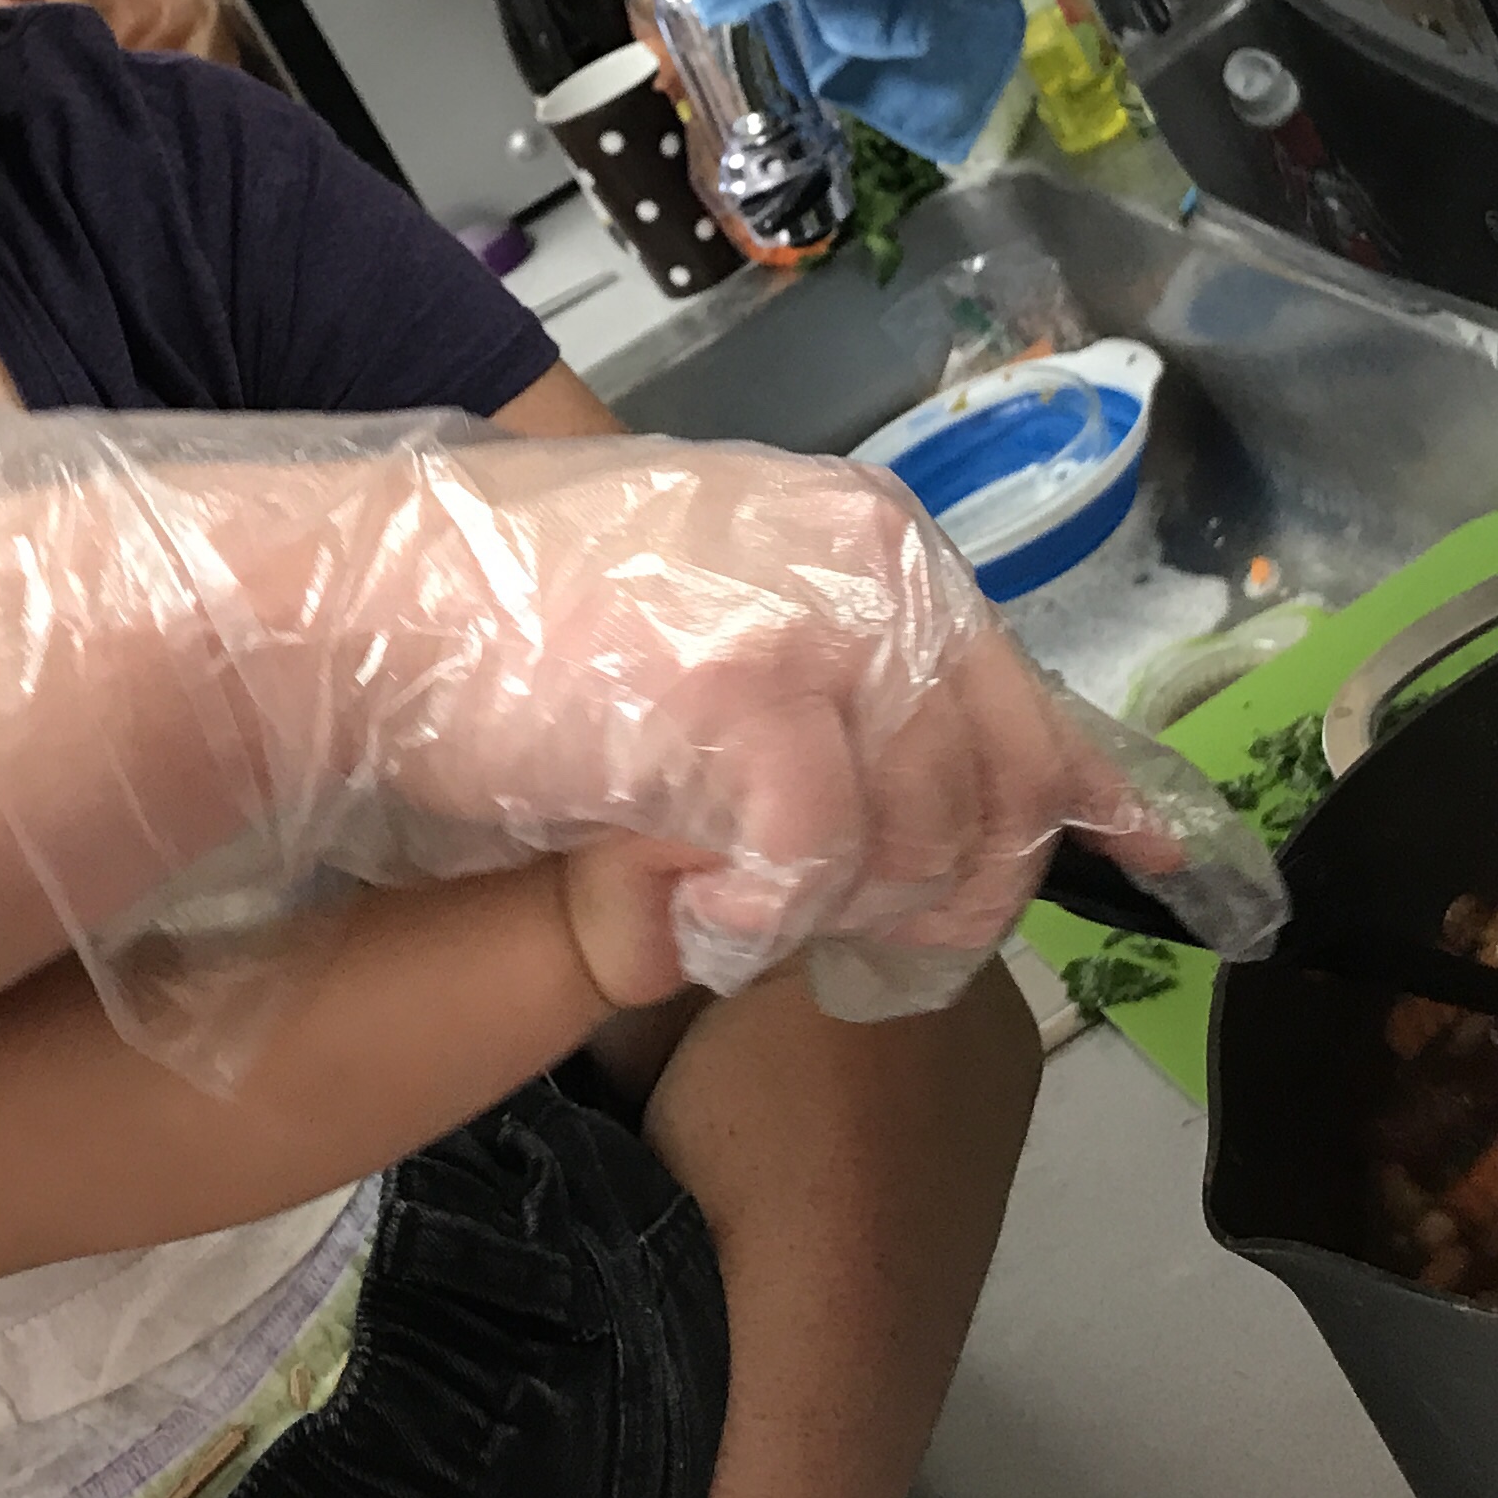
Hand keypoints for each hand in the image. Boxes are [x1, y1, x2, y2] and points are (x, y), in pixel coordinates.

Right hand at [0, 412, 1251, 1077]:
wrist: (343, 614)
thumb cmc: (494, 641)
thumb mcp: (696, 646)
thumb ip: (824, 702)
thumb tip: (939, 807)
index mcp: (864, 536)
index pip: (1027, 694)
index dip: (1086, 801)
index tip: (1155, 872)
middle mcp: (870, 561)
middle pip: (998, 790)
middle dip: (944, 902)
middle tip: (843, 960)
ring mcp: (817, 623)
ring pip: (923, 840)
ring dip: (842, 919)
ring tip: (735, 930)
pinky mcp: (751, 700)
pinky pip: (822, 865)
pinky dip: (767, 921)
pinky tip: (698, 928)